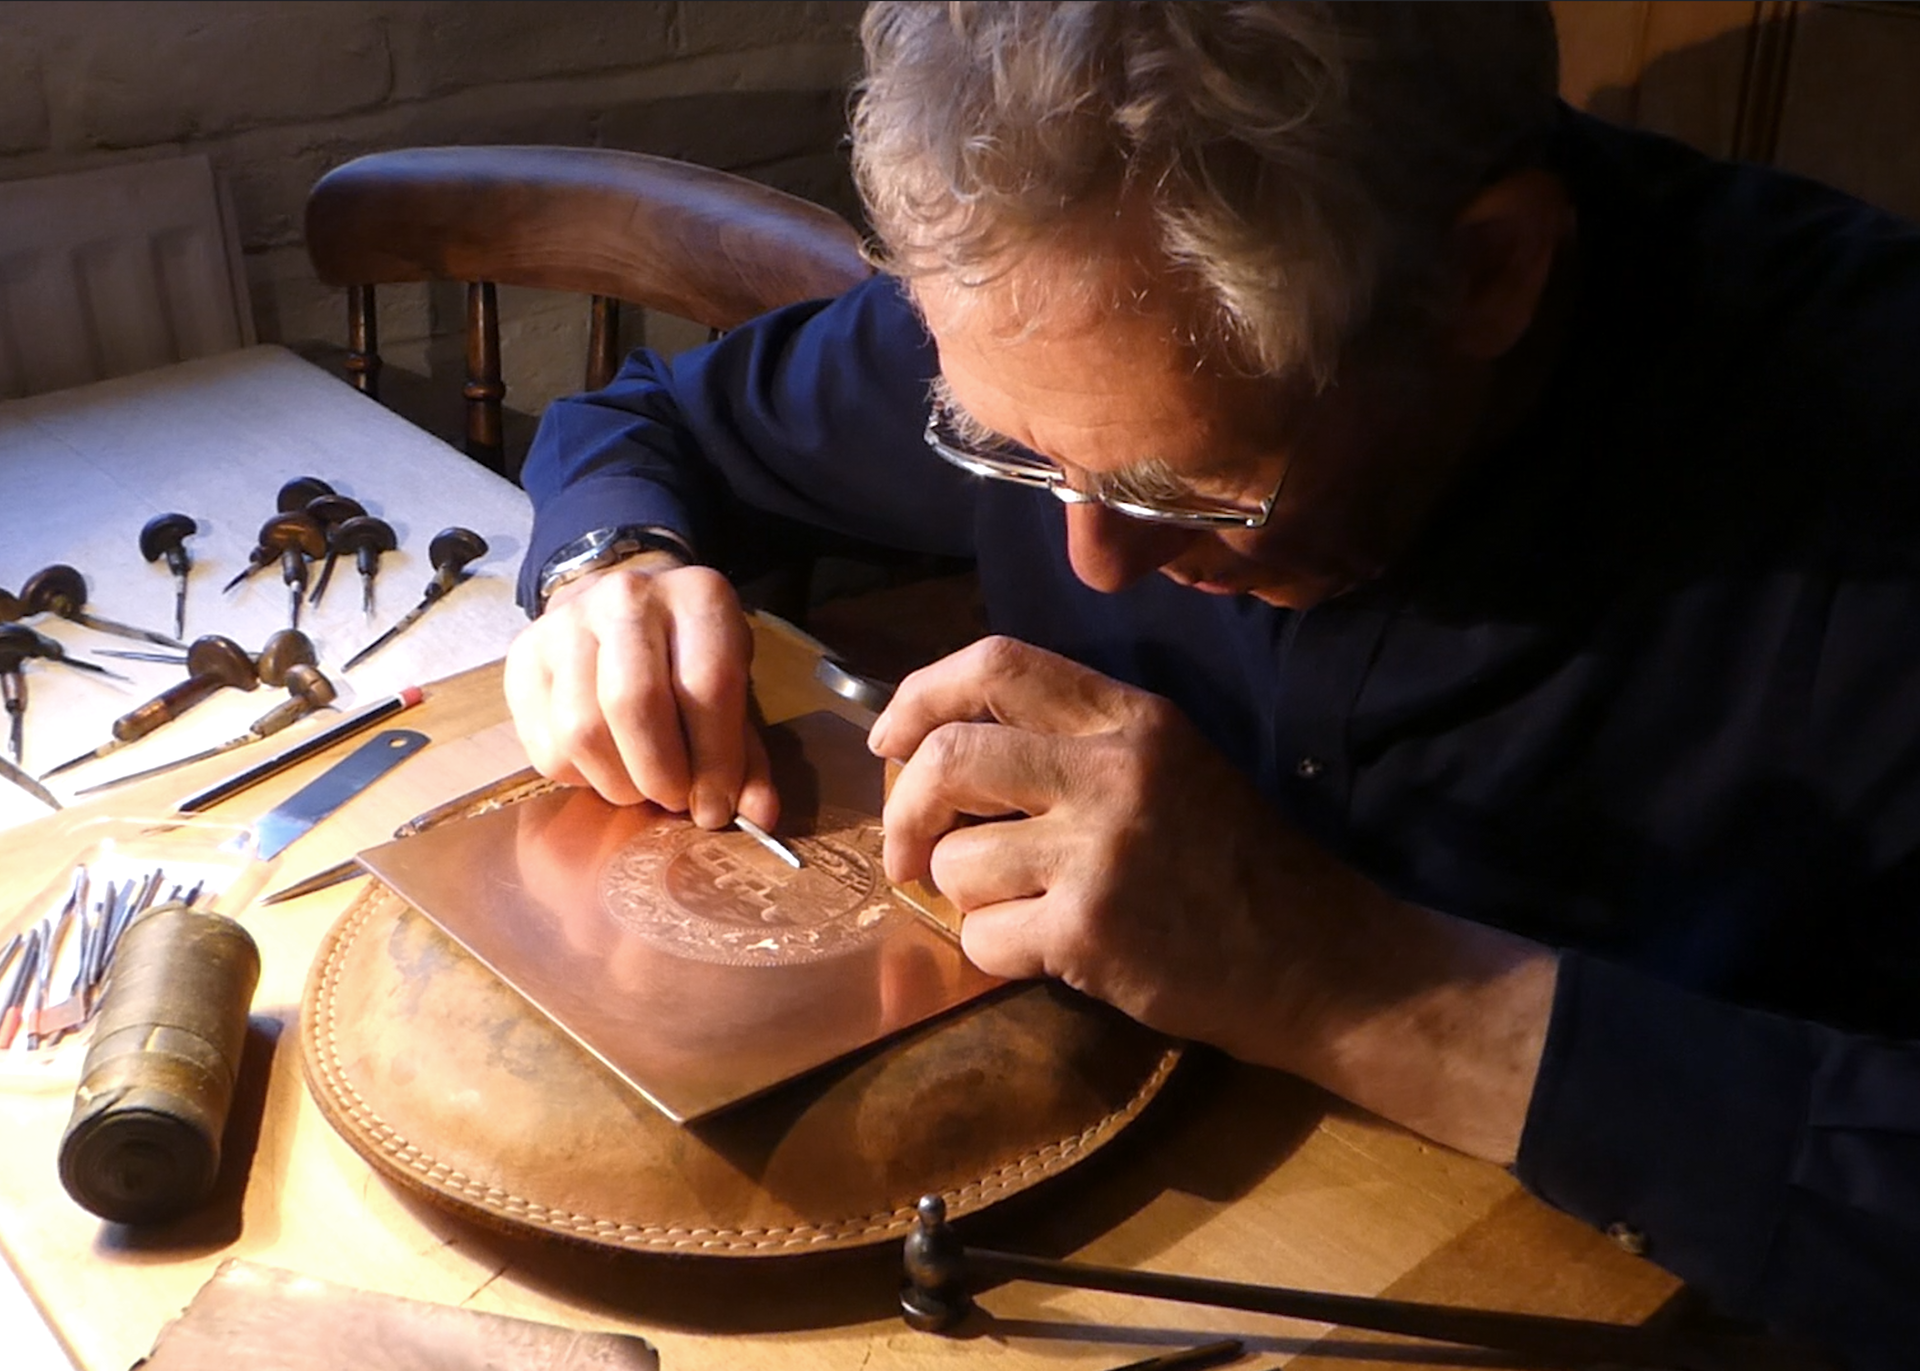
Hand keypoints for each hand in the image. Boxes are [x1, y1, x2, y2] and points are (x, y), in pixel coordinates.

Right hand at [504, 553, 775, 828]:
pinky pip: (546, 746)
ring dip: (619, 783)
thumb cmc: (687, 658)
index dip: (716, 760)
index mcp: (697, 597)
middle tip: (676, 799)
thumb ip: (746, 753)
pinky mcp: (523, 657)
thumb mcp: (731, 690)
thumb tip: (758, 816)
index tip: (716, 806)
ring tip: (641, 786)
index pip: (707, 687)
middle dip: (661, 775)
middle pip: (634, 705)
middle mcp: (626, 598)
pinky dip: (580, 778)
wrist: (620, 607)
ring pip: (583, 731)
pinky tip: (605, 766)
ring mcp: (565, 623)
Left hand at [869, 635, 1555, 1161]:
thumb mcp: (1172, 764)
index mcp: (1132, 715)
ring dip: (962, 895)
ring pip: (957, 862)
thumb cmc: (1241, 863)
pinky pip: (984, 939)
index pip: (996, 662)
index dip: (919, 695)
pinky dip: (994, 954)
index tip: (889, 740)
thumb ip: (1075, 741)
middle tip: (910, 849)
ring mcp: (1099, 852)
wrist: (1326, 963)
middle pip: (949, 756)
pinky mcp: (1091, 932)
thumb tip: (945, 746)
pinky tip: (1046, 953)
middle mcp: (1111, 769)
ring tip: (1016, 907)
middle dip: (905, 808)